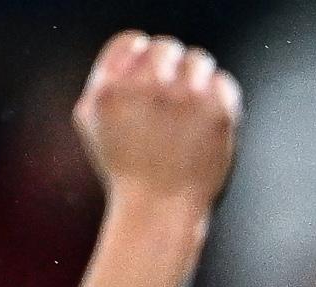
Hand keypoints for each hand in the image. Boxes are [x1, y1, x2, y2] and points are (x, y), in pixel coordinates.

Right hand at [73, 31, 241, 212]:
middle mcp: (145, 86)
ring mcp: (184, 97)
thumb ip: (104, 81)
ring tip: (188, 119)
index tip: (150, 79)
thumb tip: (134, 49)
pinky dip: (218, 102)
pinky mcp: (217, 111)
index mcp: (109, 89)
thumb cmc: (127, 173)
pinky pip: (223, 83)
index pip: (131, 42)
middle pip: (166, 47)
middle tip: (171, 105)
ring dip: (196, 84)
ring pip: (198, 61)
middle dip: (170, 71)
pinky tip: (205, 128)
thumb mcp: (93, 125)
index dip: (141, 57)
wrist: (158, 214)